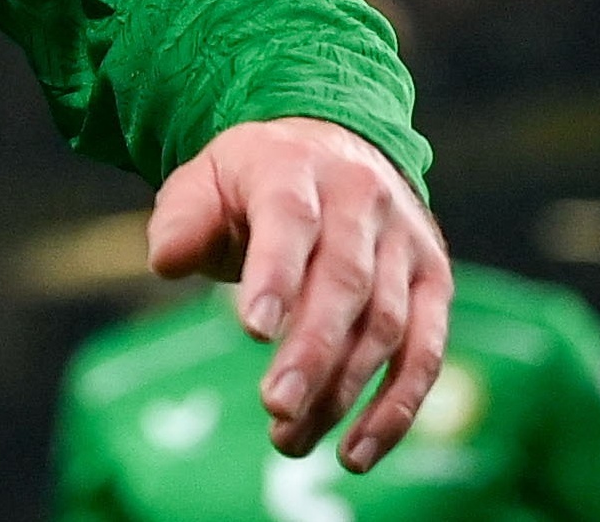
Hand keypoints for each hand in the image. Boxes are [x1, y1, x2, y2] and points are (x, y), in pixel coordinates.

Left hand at [145, 117, 451, 470]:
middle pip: (345, 282)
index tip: (253, 331)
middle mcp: (363, 200)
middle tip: (276, 407)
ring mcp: (405, 242)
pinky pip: (425, 353)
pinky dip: (396, 408)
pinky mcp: (433, 282)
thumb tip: (165, 262)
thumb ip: (183, 221)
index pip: (291, 221)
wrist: (335, 146)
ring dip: (342, 391)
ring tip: (290, 439)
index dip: (275, 274)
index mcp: (298, 168)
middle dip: (312, 351)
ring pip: (384, 325)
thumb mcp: (206, 181)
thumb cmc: (254, 180)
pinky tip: (357, 452)